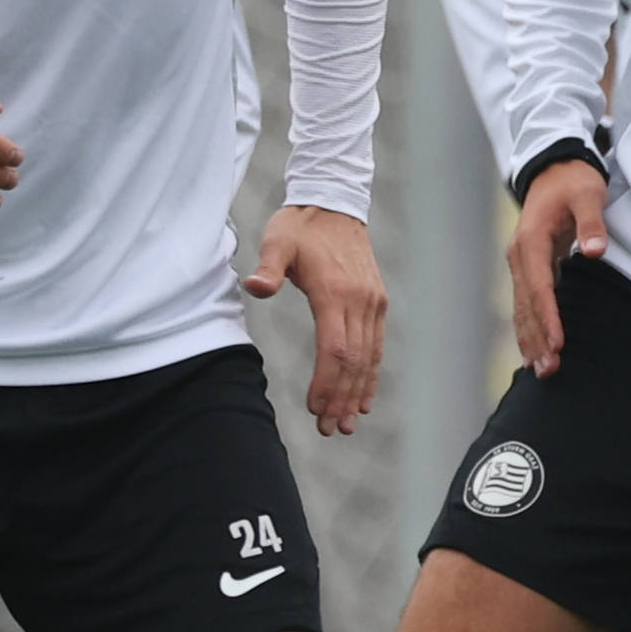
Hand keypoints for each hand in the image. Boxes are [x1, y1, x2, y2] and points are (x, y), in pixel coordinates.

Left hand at [247, 205, 384, 434]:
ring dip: (357, 394)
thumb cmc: (300, 225)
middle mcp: (360, 301)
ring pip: (368, 358)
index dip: (327, 382)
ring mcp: (372, 303)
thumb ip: (267, 268)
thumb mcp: (277, 241)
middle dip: (342, 398)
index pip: (335, 349)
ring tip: (345, 424)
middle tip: (328, 429)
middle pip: (354, 361)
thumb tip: (253, 287)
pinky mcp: (376, 303)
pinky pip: (376, 346)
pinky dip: (371, 375)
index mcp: (334, 291)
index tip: (315, 407)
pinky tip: (364, 400)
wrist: (334, 203)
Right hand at [506, 156, 608, 377]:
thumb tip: (594, 252)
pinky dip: (529, 328)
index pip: (540, 286)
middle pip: (526, 305)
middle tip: (550, 370)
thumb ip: (592, 223)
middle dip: (537, 339)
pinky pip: (525, 304)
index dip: (548, 316)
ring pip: (522, 309)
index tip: (558, 343)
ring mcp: (520, 263)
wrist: (553, 168)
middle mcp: (519, 256)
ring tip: (541, 371)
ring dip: (530, 340)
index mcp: (531, 240)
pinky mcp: (528, 268)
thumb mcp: (588, 194)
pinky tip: (533, 351)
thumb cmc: (573, 182)